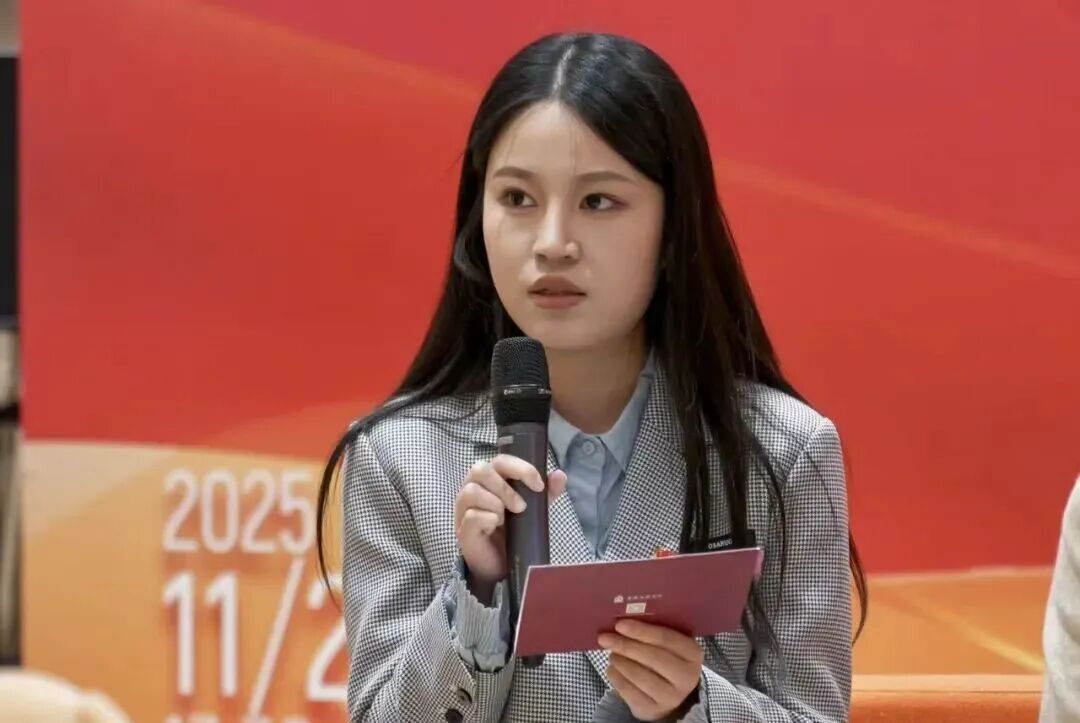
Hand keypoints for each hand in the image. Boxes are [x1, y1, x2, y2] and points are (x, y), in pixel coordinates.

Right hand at [454, 455, 566, 601]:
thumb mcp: (536, 509)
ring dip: (495, 503)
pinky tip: (495, 526)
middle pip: (480, 469)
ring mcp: (464, 509)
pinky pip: (470, 516)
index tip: (538, 485)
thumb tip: (559, 475)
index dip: (520, 468)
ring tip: (505, 519)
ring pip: (471, 491)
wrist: (505, 565)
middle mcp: (473, 489)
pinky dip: (487, 519)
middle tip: (521, 507)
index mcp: (491, 479)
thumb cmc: (515, 531)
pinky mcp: (462, 530)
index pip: (500, 460)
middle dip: (505, 487)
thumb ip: (547, 492)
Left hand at [599, 619, 704, 721]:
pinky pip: (629, 691)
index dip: (641, 631)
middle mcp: (686, 677)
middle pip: (652, 657)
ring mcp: (671, 697)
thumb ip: (654, 631)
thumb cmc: (666, 659)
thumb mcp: (669, 644)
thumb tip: (623, 620)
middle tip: (605, 638)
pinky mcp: (653, 709)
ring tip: (612, 653)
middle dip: (625, 645)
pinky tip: (612, 668)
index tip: (620, 624)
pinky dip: (616, 677)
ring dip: (620, 661)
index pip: (665, 638)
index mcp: (692, 654)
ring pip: (639, 675)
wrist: (671, 693)